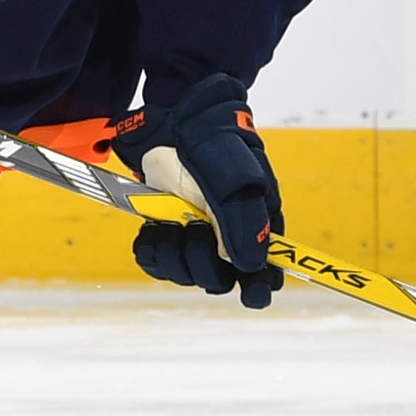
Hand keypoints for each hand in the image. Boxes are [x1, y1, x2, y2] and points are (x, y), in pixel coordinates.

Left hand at [114, 75, 285, 309]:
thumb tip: (250, 266)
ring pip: (185, 275)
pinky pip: (156, 264)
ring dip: (173, 254)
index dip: (257, 287)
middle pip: (219, 280)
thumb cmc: (213, 146)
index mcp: (257, 226)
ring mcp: (194, 236)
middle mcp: (226, 237)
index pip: (263, 274)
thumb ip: (244, 222)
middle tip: (194, 230)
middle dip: (202, 261)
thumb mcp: (234, 180)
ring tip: (169, 223)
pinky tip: (153, 229)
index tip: (248, 290)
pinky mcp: (165, 233)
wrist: (170, 124)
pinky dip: (152, 250)